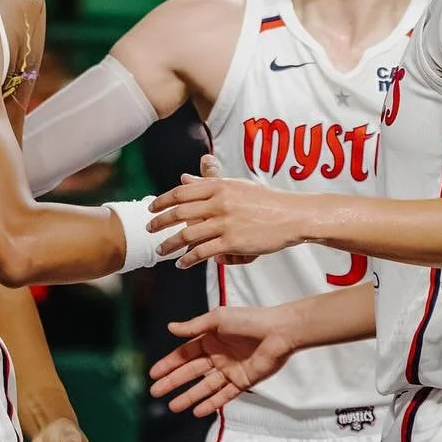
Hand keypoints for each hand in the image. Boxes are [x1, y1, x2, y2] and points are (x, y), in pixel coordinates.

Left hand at [148, 171, 304, 269]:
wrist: (292, 216)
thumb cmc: (265, 201)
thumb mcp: (236, 186)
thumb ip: (209, 183)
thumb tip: (184, 177)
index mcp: (219, 186)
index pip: (181, 192)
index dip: (162, 201)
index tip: (151, 208)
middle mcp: (219, 202)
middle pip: (179, 213)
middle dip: (160, 223)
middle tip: (149, 230)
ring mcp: (225, 223)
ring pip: (187, 235)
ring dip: (170, 244)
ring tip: (161, 251)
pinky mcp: (232, 242)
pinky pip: (203, 252)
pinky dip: (188, 259)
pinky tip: (182, 263)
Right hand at [148, 306, 294, 416]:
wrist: (279, 332)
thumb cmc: (249, 320)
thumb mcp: (217, 319)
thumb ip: (194, 327)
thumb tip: (170, 327)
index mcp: (210, 339)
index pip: (184, 354)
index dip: (169, 364)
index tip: (153, 374)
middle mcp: (218, 356)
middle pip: (190, 372)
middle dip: (173, 382)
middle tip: (156, 392)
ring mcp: (230, 370)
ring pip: (205, 387)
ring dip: (189, 396)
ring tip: (173, 407)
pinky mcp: (243, 382)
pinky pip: (224, 395)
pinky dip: (211, 404)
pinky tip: (197, 411)